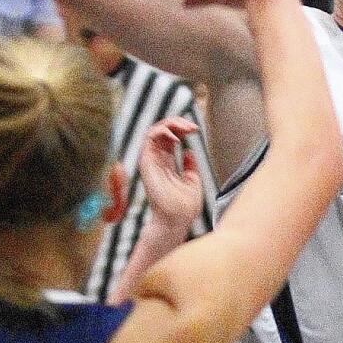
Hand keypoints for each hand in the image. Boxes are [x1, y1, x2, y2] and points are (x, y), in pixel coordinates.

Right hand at [139, 116, 203, 233]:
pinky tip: (177, 137)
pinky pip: (149, 138)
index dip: (181, 129)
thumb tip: (188, 152)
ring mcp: (150, 160)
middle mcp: (157, 160)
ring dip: (171, 123)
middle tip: (192, 126)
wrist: (177, 219)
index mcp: (166, 164)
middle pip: (162, 131)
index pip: (169, 137)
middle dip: (177, 122)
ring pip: (154, 130)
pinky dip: (162, 131)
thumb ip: (189, 166)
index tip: (195, 130)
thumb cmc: (184, 206)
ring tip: (186, 127)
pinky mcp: (146, 162)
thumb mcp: (192, 180)